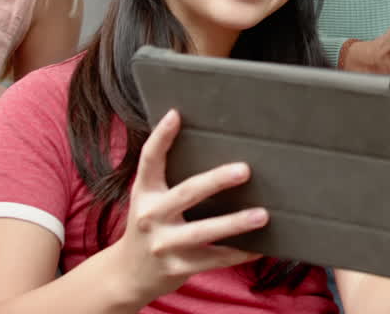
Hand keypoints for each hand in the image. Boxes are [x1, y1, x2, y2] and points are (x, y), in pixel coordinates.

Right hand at [108, 109, 267, 304]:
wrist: (127, 275)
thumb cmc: (148, 226)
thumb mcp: (147, 199)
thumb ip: (166, 176)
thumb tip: (199, 137)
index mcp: (144, 193)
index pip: (149, 160)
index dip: (161, 137)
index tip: (176, 114)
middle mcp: (150, 217)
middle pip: (186, 194)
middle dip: (216, 181)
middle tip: (245, 170)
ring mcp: (163, 244)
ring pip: (203, 232)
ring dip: (234, 223)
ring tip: (262, 214)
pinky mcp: (177, 268)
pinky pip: (213, 259)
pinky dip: (238, 253)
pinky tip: (260, 246)